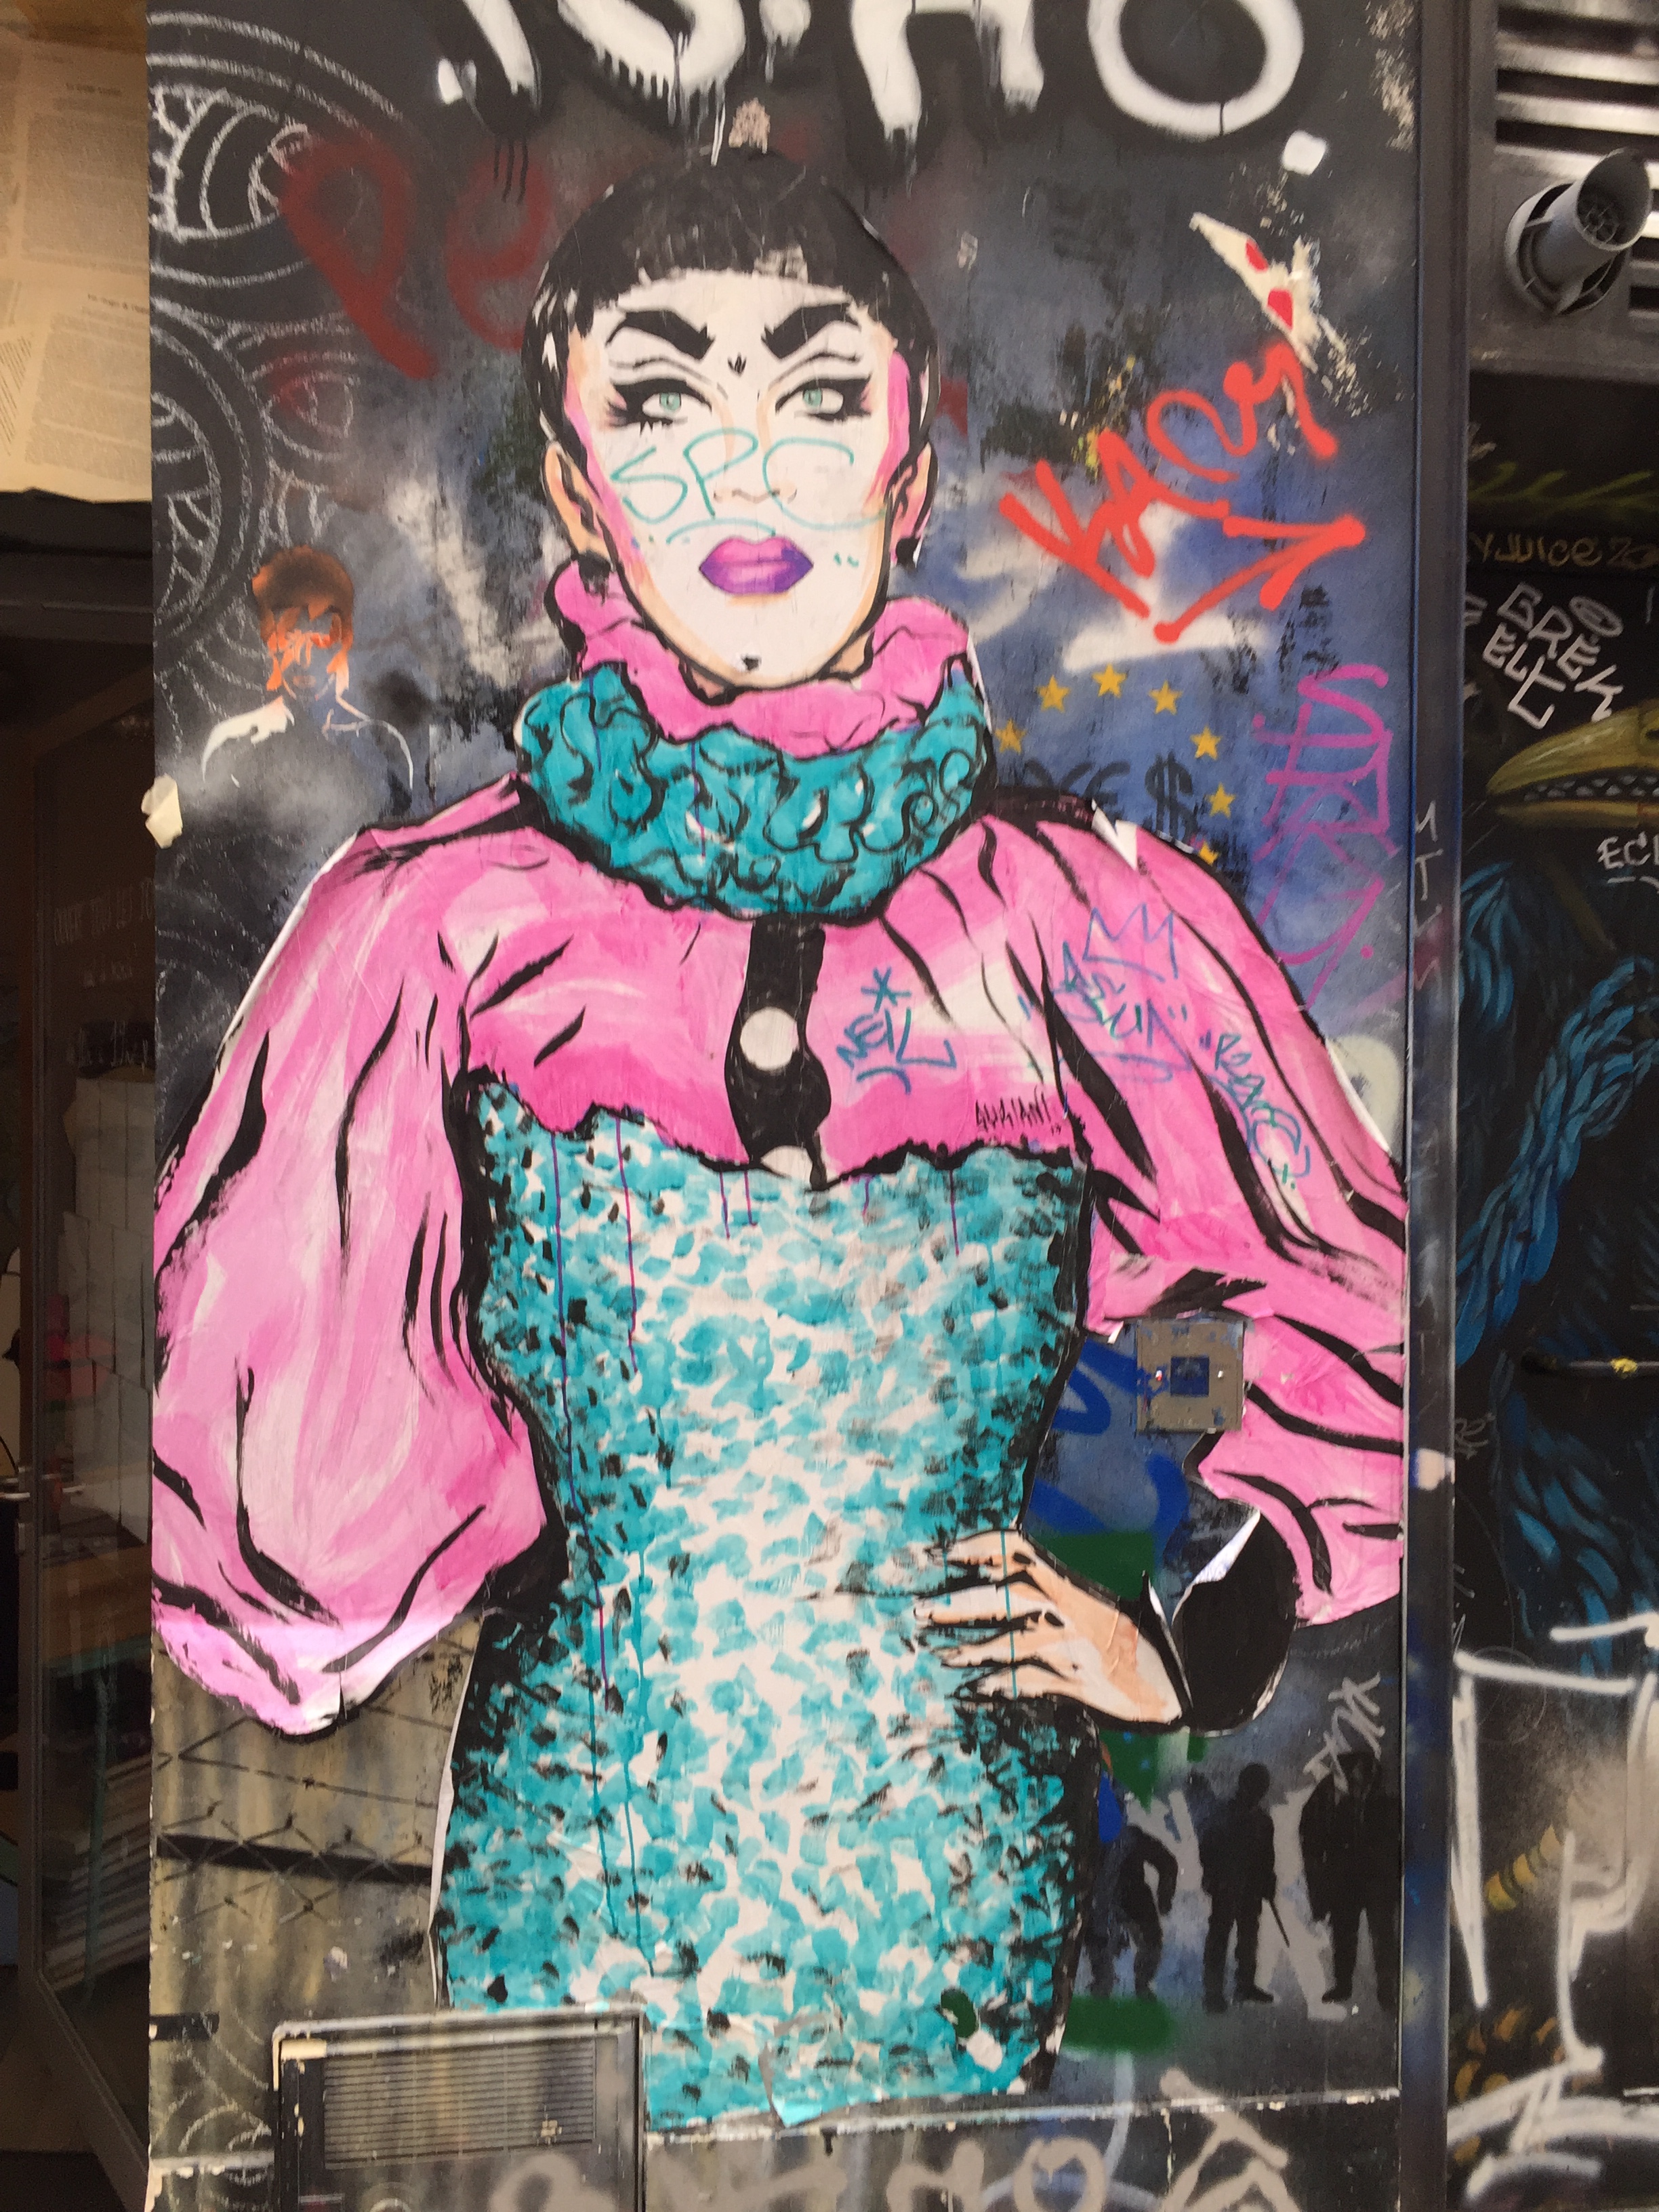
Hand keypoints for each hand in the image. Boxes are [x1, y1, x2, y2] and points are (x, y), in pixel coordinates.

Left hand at [918, 1530, 1181, 1727]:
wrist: (1181, 1677)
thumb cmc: (1135, 1637)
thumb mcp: (1099, 1601)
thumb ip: (1058, 1586)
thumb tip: (1011, 1569)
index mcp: (1074, 1584)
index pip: (1020, 1552)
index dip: (981, 1548)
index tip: (945, 1553)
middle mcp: (1071, 1611)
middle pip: (1008, 1598)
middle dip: (961, 1603)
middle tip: (922, 1610)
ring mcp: (1074, 1648)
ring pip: (1014, 1644)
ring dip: (974, 1649)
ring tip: (941, 1654)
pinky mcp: (1079, 1684)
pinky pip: (1033, 1683)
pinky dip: (1003, 1685)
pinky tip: (977, 1689)